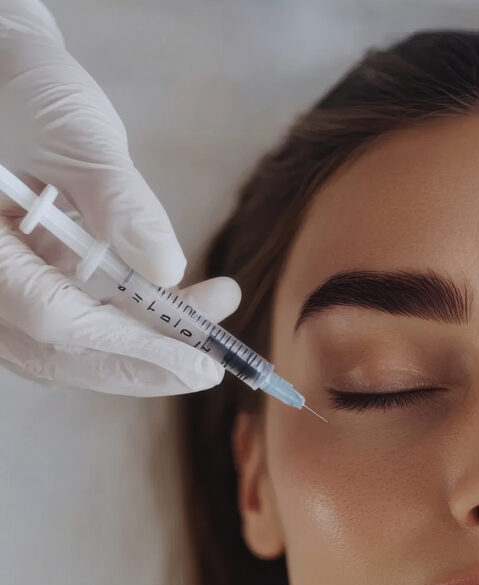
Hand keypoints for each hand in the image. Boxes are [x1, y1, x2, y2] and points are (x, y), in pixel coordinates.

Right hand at [0, 0, 236, 393]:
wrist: (5, 80)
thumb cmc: (27, 94)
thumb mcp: (75, 137)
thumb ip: (118, 201)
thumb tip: (166, 269)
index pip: (51, 315)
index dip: (131, 345)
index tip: (198, 363)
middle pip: (57, 352)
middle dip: (143, 363)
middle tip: (212, 366)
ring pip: (68, 345)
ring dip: (146, 342)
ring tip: (214, 309)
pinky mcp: (23, 282)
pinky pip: (74, 320)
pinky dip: (130, 320)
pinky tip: (181, 302)